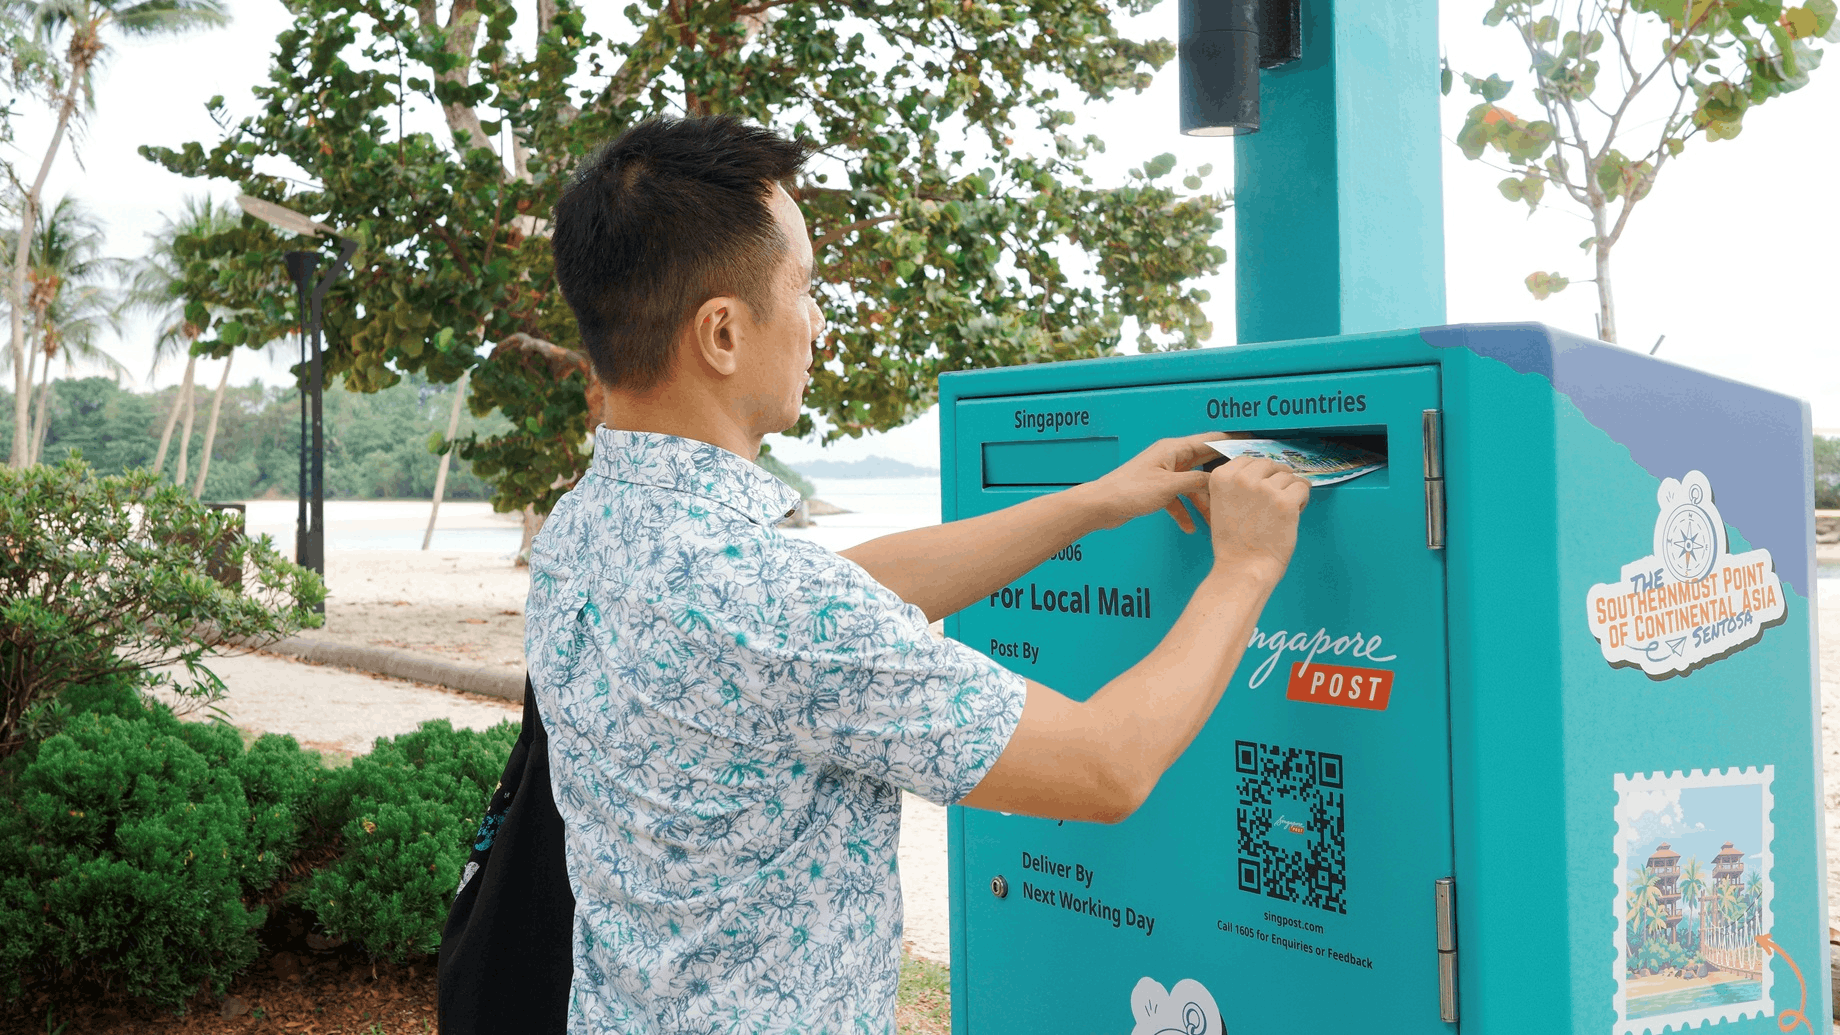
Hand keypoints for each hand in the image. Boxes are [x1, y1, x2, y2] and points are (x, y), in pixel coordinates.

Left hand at [1085, 433, 1233, 532]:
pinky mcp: (1156, 490)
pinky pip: (1178, 499)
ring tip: (1215, 519)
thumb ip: (1197, 481)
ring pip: (1192, 485)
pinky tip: (1190, 527)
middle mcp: (1170, 458)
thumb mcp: (1169, 486)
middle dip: (1221, 478)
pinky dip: (1185, 512)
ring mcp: (1163, 474)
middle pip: (1204, 464)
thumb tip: (1220, 480)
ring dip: (1203, 502)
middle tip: (1242, 485)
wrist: (1100, 506)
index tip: (1252, 448)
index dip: (1232, 443)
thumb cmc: (1128, 491)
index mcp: (1173, 449)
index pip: (1210, 440)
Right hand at [1205, 456, 1309, 582]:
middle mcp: (1242, 478)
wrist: (1244, 568)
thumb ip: (1235, 486)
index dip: (1259, 473)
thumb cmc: (1234, 543)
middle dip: (1276, 479)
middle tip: (1275, 500)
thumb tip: (1260, 473)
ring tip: (1282, 511)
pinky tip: (1293, 513)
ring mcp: (1264, 489)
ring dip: (1290, 491)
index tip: (1262, 486)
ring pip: (1289, 475)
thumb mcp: (1221, 506)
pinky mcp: (1285, 501)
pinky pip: (1303, 486)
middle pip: (1270, 464)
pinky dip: (1302, 499)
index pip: (1248, 459)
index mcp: (1222, 477)